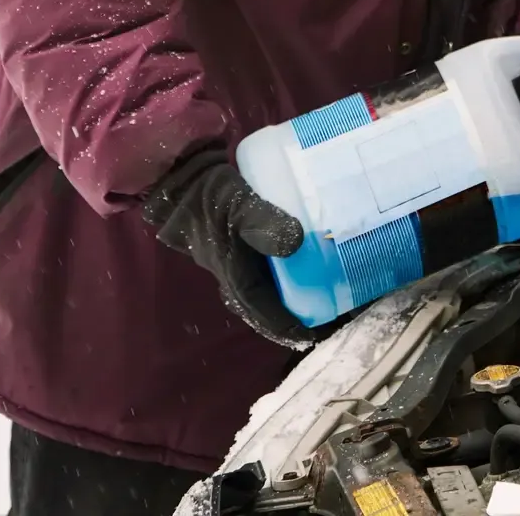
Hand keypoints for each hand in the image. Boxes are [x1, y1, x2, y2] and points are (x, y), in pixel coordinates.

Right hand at [143, 148, 322, 348]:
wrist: (187, 183)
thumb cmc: (211, 198)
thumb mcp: (238, 206)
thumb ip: (264, 222)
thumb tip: (297, 241)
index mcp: (235, 277)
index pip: (265, 313)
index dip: (289, 326)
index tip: (316, 337)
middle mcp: (238, 277)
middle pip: (271, 307)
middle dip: (298, 315)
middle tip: (332, 316)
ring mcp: (241, 265)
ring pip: (272, 290)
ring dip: (296, 297)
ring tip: (328, 297)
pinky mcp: (246, 250)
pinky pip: (272, 271)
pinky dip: (292, 275)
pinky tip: (313, 266)